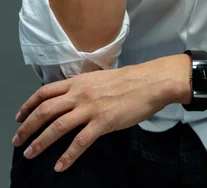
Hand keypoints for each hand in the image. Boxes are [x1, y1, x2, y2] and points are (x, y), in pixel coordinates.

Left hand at [12, 58, 187, 172]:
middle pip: (45, 110)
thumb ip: (82, 88)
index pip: (45, 92)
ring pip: (57, 126)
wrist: (149, 82)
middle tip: (18, 141)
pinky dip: (67, 156)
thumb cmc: (128, 80)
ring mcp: (90, 108)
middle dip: (27, 127)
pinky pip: (80, 142)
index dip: (28, 105)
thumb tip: (69, 99)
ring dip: (40, 142)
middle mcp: (80, 93)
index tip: (19, 117)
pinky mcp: (103, 122)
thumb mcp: (99, 79)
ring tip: (30, 154)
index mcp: (78, 81)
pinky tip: (60, 166)